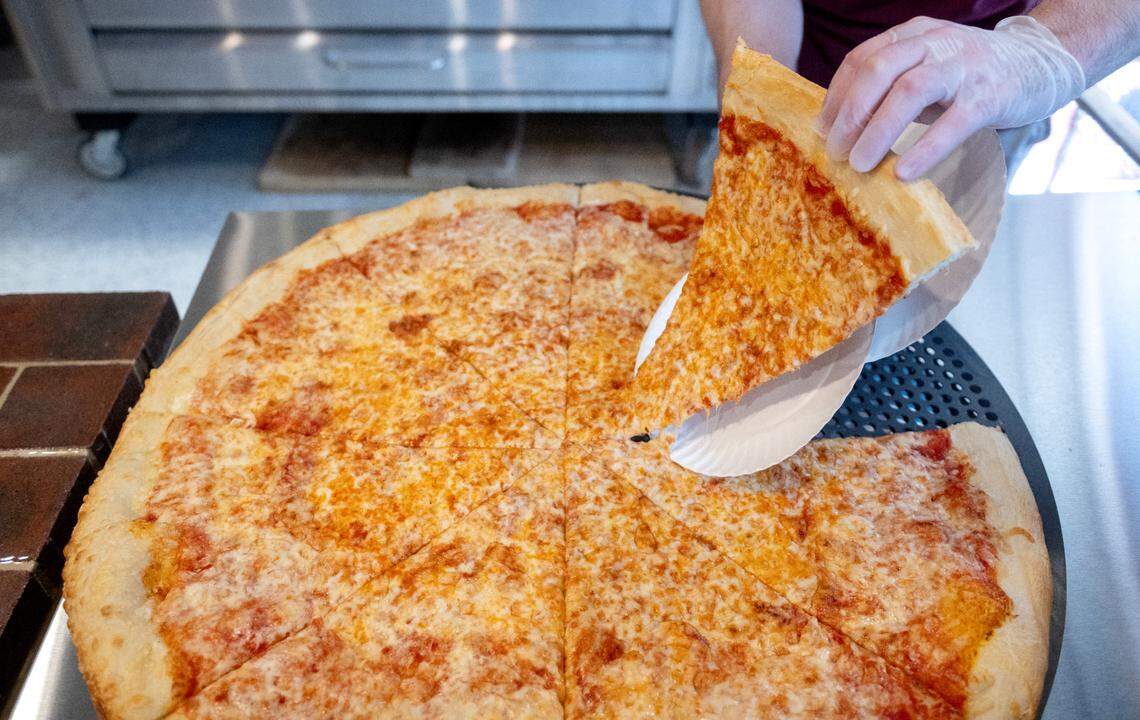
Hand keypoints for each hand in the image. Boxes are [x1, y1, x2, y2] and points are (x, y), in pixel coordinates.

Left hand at [818, 15, 1084, 179]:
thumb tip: (844, 128)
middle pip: (877, 70)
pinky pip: (953, 122)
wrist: (1043, 60)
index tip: (821, 131)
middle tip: (835, 152)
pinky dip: (925, 148)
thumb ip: (891, 86)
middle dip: (850, 114)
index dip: (836, 97)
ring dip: (878, 131)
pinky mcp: (990, 94)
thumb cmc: (972, 73)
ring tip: (860, 164)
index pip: (861, 59)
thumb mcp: (926, 67)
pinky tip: (905, 172)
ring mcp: (964, 66)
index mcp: (913, 36)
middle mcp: (934, 43)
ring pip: (909, 90)